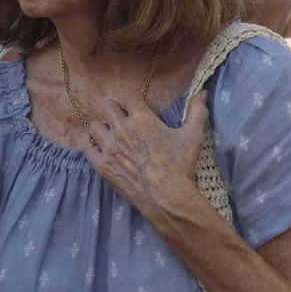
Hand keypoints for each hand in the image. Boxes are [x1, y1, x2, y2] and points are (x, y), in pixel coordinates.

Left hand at [85, 89, 208, 223]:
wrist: (167, 197)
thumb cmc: (181, 166)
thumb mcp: (193, 135)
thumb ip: (197, 111)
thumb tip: (202, 94)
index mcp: (141, 118)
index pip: (129, 95)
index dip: (134, 100)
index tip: (138, 108)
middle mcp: (121, 129)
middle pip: (107, 105)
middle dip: (115, 110)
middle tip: (123, 120)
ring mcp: (109, 148)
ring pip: (94, 126)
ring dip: (103, 128)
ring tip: (112, 136)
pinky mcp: (102, 165)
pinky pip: (89, 150)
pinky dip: (96, 150)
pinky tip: (106, 154)